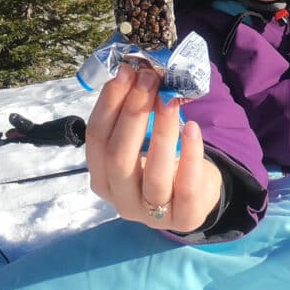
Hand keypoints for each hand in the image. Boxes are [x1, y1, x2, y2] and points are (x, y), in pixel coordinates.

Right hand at [85, 64, 221, 232]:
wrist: (194, 196)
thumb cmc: (159, 162)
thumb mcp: (139, 142)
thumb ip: (131, 114)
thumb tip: (134, 71)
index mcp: (101, 177)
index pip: (96, 139)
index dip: (108, 103)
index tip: (126, 72)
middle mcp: (120, 199)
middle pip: (118, 156)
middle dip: (132, 112)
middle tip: (150, 80)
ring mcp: (151, 214)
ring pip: (153, 174)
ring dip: (161, 130)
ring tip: (170, 98)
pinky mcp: (184, 218)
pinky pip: (187, 187)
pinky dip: (190, 154)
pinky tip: (192, 127)